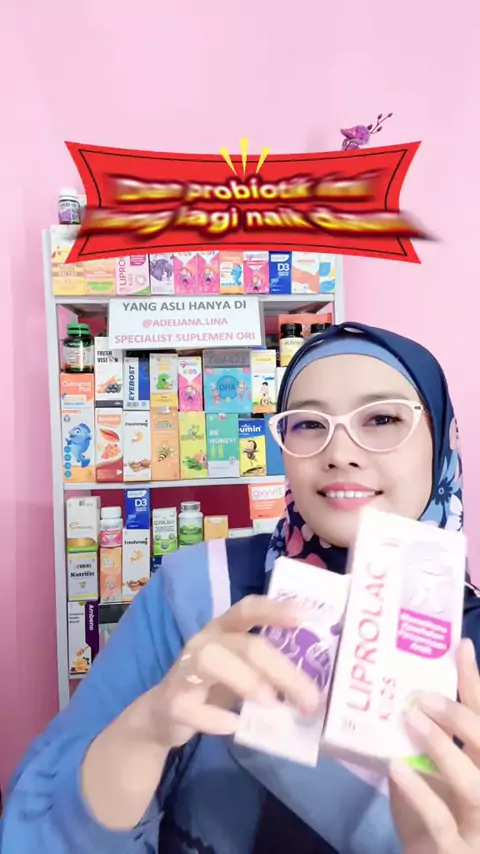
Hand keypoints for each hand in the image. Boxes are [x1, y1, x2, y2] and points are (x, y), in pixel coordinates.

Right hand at [139, 595, 320, 749]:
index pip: (248, 608)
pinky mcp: (172, 702)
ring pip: (211, 660)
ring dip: (245, 680)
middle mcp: (204, 641)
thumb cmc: (212, 687)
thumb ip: (269, 673)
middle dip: (281, 669)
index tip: (305, 617)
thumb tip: (314, 690)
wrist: (162, 715)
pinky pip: (191, 705)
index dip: (275, 609)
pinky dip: (215, 718)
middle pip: (245, 644)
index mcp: (224, 629)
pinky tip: (234, 726)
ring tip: (270, 703)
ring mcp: (184, 670)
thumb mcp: (241, 672)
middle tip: (309, 699)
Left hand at [389, 639, 479, 853]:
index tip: (461, 647)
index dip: (475, 683)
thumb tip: (403, 694)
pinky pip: (441, 819)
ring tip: (410, 721)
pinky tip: (397, 767)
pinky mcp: (459, 852)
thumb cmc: (431, 821)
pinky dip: (419, 790)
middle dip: (460, 717)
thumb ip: (426, 743)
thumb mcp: (430, 777)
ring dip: (441, 748)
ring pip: (473, 783)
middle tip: (421, 696)